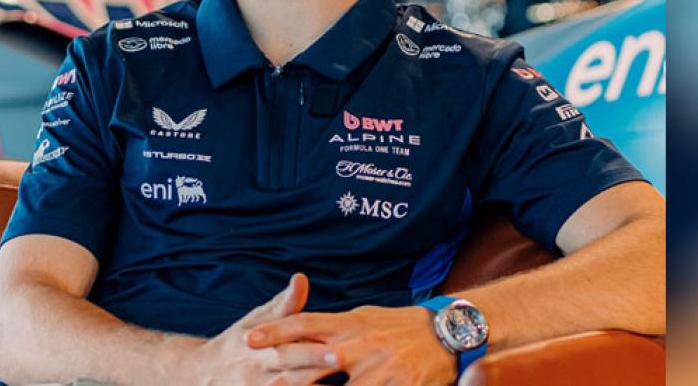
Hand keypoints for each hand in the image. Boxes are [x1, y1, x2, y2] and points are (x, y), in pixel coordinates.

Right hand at [181, 273, 340, 385]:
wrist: (201, 373)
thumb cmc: (237, 342)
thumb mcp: (256, 320)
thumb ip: (284, 305)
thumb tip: (301, 278)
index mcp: (262, 347)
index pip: (289, 349)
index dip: (314, 351)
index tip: (339, 350)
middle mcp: (259, 371)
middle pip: (290, 371)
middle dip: (314, 367)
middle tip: (340, 361)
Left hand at [247, 304, 456, 385]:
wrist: (448, 334)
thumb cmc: (401, 326)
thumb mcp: (366, 318)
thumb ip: (336, 325)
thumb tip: (307, 327)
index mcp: (350, 324)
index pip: (306, 323)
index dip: (276, 331)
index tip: (249, 338)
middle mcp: (360, 345)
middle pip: (314, 359)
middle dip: (286, 375)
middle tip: (263, 382)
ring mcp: (380, 370)